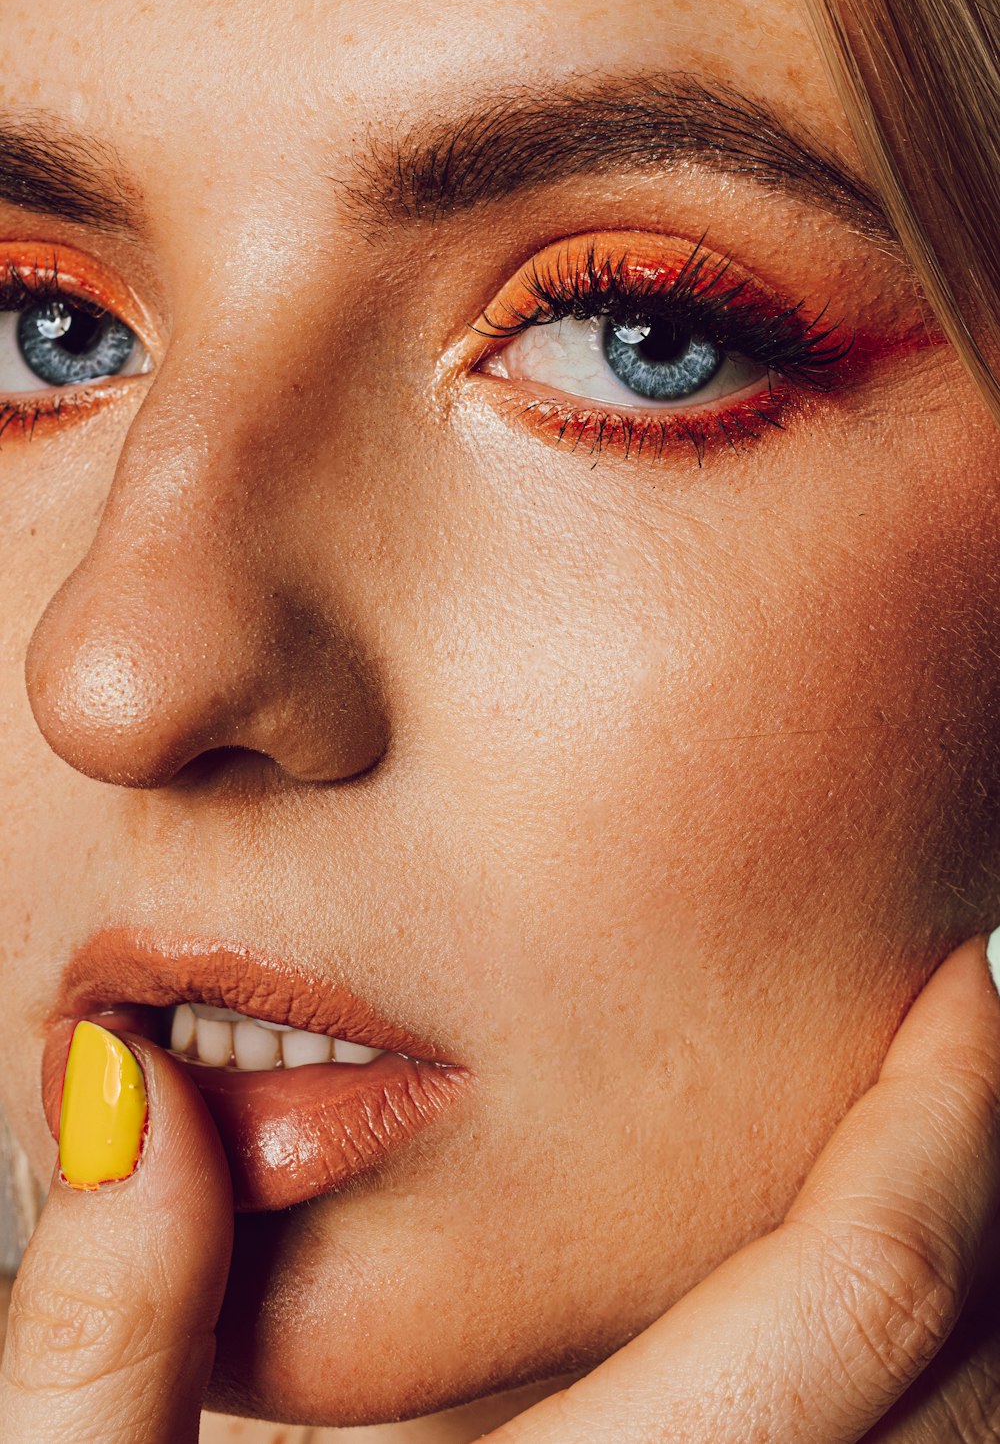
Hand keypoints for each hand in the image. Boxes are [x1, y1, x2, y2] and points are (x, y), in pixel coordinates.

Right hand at [3, 939, 999, 1443]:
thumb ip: (101, 1344)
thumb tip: (137, 1100)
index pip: (853, 1302)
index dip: (938, 1116)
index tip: (954, 982)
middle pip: (964, 1385)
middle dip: (978, 1186)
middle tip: (952, 1038)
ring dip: (964, 1294)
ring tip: (907, 1148)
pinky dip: (906, 1401)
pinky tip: (821, 1322)